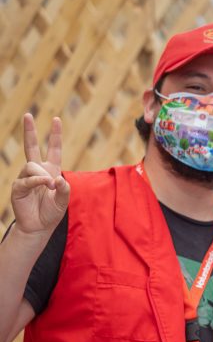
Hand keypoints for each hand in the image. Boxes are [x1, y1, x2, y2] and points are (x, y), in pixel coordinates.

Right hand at [12, 114, 69, 235]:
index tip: (56, 119)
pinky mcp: (18, 187)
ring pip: (32, 165)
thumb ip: (64, 190)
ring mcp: (26, 177)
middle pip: (32, 147)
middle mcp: (37, 171)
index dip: (55, 135)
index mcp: (51, 170)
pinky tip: (45, 184)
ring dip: (44, 175)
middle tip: (28, 115)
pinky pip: (27, 179)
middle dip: (29, 131)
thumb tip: (57, 179)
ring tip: (50, 186)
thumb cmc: (51, 212)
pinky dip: (37, 181)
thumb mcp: (63, 201)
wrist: (39, 226)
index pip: (54, 149)